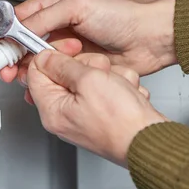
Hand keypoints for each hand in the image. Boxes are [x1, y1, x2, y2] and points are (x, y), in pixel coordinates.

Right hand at [0, 0, 176, 85]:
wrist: (152, 39)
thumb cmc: (124, 15)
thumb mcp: (79, 7)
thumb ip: (45, 17)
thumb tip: (19, 27)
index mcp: (57, 5)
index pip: (21, 18)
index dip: (6, 32)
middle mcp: (60, 25)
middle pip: (25, 43)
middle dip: (15, 57)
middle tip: (10, 69)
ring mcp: (68, 47)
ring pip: (38, 62)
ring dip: (31, 71)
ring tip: (30, 78)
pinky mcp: (77, 66)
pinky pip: (54, 76)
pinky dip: (46, 83)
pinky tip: (43, 87)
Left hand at [27, 50, 166, 166]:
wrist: (152, 140)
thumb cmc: (122, 121)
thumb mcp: (88, 80)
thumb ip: (62, 65)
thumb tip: (45, 57)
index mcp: (52, 110)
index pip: (36, 72)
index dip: (53, 55)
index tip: (70, 48)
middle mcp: (65, 115)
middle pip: (66, 73)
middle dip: (89, 66)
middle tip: (101, 73)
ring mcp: (85, 115)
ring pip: (91, 77)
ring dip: (110, 76)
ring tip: (119, 87)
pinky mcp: (105, 114)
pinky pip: (108, 88)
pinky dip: (121, 87)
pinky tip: (127, 96)